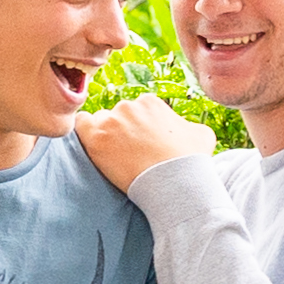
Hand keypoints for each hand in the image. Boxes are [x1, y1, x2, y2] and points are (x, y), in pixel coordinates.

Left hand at [74, 94, 216, 190]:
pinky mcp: (95, 138)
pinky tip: (94, 147)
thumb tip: (185, 128)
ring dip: (105, 136)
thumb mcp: (202, 134)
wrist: (175, 181)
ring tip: (114, 157)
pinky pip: (81, 125)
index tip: (141, 145)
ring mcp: (111, 121)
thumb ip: (189, 125)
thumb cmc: (190, 160)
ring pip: (100, 122)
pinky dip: (85, 134)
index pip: (136, 112)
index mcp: (150, 102)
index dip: (138, 129)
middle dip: (122, 132)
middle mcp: (128, 106)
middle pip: (117, 116)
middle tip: (128, 154)